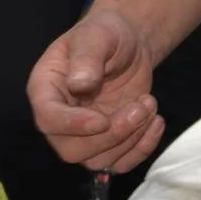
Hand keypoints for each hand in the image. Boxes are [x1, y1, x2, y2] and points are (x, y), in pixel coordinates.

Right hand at [27, 6, 166, 171]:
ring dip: (131, 138)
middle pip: (72, 150)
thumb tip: (80, 85)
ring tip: (149, 104)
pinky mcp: (107, 143)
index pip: (48, 119)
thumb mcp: (96, 36)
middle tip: (141, 106)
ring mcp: (82, 135)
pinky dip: (142, 149)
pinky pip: (119, 163)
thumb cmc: (105, 35)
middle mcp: (58, 120)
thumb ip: (86, 59)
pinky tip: (155, 122)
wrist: (127, 44)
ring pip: (97, 161)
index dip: (73, 125)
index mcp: (45, 91)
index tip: (102, 120)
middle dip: (111, 135)